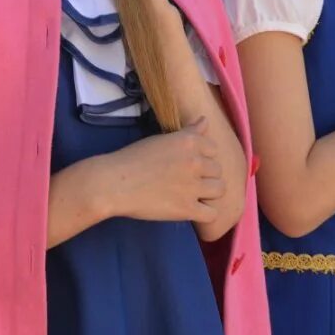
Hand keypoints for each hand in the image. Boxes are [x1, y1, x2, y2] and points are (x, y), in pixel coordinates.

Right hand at [101, 118, 221, 223]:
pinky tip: (193, 210)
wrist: (114, 183)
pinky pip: (212, 214)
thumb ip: (188, 132)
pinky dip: (205, 213)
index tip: (187, 165)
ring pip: (220, 190)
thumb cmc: (133, 158)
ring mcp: (193, 186)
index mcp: (189, 142)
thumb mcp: (162, 139)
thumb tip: (205, 120)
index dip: (203, 158)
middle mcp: (195, 161)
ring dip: (209, 194)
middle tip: (186, 182)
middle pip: (217, 171)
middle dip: (206, 176)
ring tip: (192, 196)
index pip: (213, 149)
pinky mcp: (187, 208)